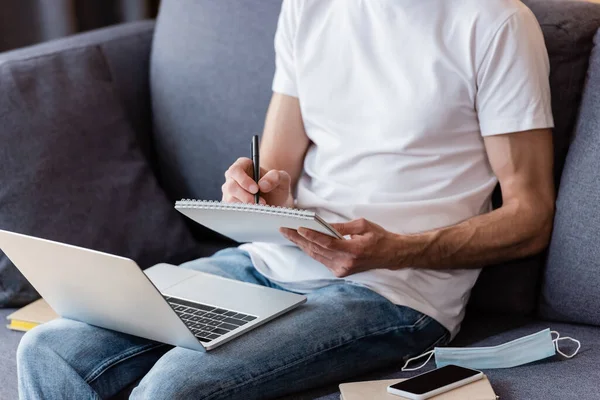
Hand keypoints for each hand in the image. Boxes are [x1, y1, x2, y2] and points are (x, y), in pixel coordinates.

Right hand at [222, 157, 292, 206]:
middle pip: (231, 186)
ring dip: (246, 205)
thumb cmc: (276, 186)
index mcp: (243, 165)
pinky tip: (254, 211)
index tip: (256, 189)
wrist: (276, 201)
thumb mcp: (282, 178)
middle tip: (260, 202)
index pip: (235, 170)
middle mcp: (233, 178)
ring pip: (231, 199)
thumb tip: (262, 185)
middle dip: (246, 196)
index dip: (243, 180)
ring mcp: (230, 192)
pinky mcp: (230, 204)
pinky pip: (232, 209)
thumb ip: (275, 177)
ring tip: (261, 207)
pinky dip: (244, 211)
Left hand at [280, 218, 401, 276]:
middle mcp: (346, 263)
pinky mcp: (341, 272)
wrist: (390, 255)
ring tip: (289, 234)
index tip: (298, 228)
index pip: (327, 243)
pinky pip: (322, 259)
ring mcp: (343, 269)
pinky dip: (311, 250)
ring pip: (317, 256)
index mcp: (353, 251)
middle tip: (285, 229)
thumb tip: (323, 225)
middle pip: (317, 250)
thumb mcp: (362, 225)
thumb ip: (342, 227)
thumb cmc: (379, 237)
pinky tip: (302, 242)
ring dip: (302, 245)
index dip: (311, 236)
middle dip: (299, 239)